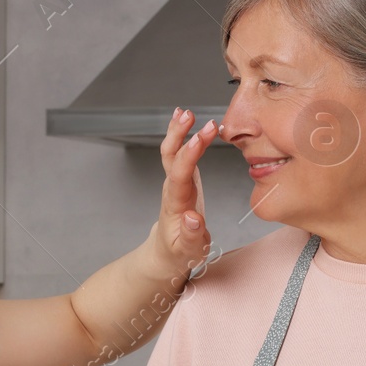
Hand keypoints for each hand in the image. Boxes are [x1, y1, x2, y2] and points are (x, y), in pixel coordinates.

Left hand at [152, 108, 214, 280]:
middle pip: (171, 157)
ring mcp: (175, 183)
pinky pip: (177, 154)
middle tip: (192, 116)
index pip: (180, 175)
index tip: (200, 138)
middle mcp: (173, 189)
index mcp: (176, 205)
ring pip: (171, 152)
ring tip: (185, 112)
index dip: (189, 155)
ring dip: (178, 131)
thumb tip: (194, 219)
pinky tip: (183, 119)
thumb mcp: (189, 252)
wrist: (165, 253)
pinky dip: (180, 135)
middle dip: (180, 135)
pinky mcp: (180, 180)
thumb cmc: (179, 253)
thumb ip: (192, 236)